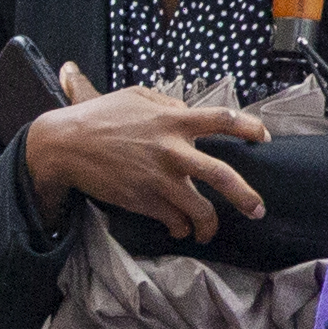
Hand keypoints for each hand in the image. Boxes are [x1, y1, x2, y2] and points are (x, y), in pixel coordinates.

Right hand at [20, 70, 265, 240]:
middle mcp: (173, 151)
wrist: (65, 146)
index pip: (223, 121)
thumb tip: (186, 109)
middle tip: (258, 209)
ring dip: (210, 226)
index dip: (249, 129)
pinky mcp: (143, 201)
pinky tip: (179, 229)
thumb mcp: (135, 96)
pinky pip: (173, 220)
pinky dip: (179, 227)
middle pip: (222, 176)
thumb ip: (166, 103)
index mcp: (173, 121)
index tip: (263, 138)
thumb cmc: (97, 116)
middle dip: (246, 197)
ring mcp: (159, 180)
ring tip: (210, 232)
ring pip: (200, 211)